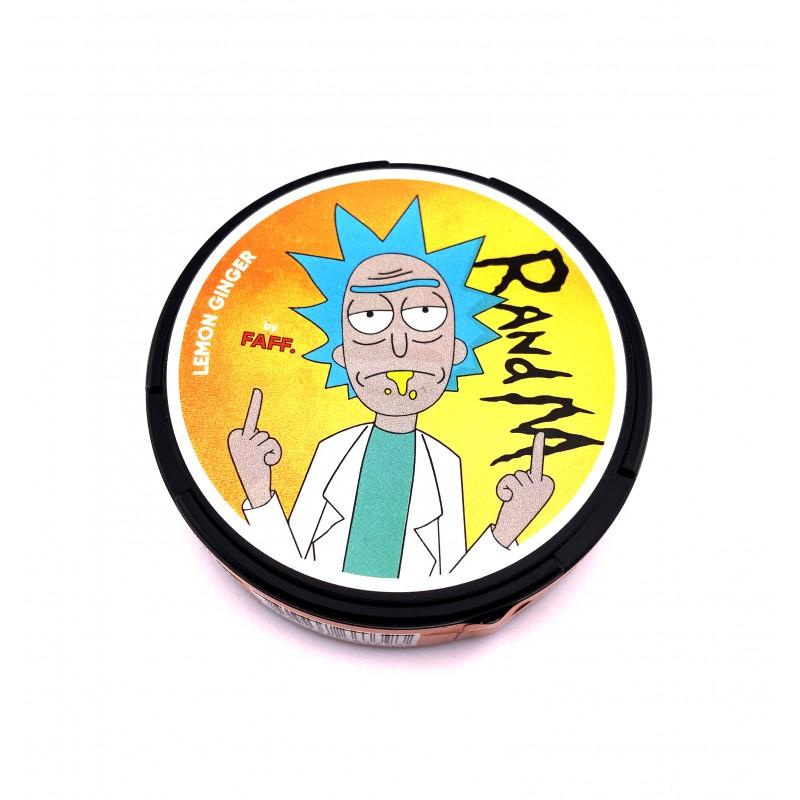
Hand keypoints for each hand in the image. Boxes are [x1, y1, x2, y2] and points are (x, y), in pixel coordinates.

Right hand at [227, 388, 281, 508]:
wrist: (253, 488)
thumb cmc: (252, 465)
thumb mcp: (247, 443)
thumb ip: (251, 425)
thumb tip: (257, 389)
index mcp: (232, 435)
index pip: (252, 424)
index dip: (257, 439)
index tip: (249, 451)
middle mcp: (236, 439)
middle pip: (262, 432)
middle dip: (264, 444)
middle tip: (256, 459)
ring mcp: (245, 446)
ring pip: (268, 438)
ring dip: (270, 450)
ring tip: (261, 462)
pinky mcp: (255, 452)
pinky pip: (273, 445)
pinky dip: (275, 454)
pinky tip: (267, 463)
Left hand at [492, 432, 554, 546]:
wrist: (512, 529)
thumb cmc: (522, 507)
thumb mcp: (533, 487)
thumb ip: (536, 468)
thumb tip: (540, 432)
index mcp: (551, 485)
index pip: (536, 466)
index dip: (526, 480)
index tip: (530, 496)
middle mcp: (546, 487)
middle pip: (523, 471)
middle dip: (516, 482)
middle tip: (520, 500)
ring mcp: (534, 491)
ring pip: (515, 475)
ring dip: (509, 486)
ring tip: (513, 501)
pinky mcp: (521, 494)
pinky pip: (507, 480)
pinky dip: (502, 488)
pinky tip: (506, 501)